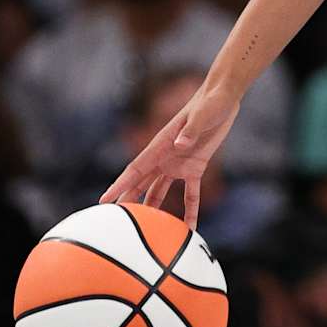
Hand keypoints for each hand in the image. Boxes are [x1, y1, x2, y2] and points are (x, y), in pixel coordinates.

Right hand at [101, 77, 241, 225]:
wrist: (222, 97)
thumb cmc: (209, 102)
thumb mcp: (201, 115)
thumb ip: (191, 130)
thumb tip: (180, 145)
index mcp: (161, 145)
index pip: (136, 169)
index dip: (120, 185)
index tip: (105, 200)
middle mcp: (165, 156)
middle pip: (142, 182)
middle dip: (129, 200)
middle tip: (117, 221)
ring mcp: (179, 163)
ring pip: (159, 190)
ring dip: (153, 207)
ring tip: (145, 228)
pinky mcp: (196, 166)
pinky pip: (190, 193)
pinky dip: (190, 210)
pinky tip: (189, 227)